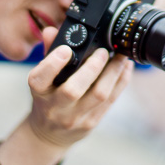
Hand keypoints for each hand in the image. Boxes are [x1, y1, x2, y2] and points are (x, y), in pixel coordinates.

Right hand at [25, 27, 133, 148]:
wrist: (49, 133)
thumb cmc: (47, 98)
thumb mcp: (41, 78)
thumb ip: (48, 53)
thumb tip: (52, 30)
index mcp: (39, 92)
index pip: (39, 79)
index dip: (52, 64)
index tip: (65, 50)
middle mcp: (55, 107)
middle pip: (73, 90)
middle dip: (92, 68)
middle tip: (103, 51)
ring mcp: (75, 117)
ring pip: (99, 95)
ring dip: (113, 72)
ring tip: (121, 56)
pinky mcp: (92, 121)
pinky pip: (111, 100)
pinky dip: (121, 81)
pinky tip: (125, 67)